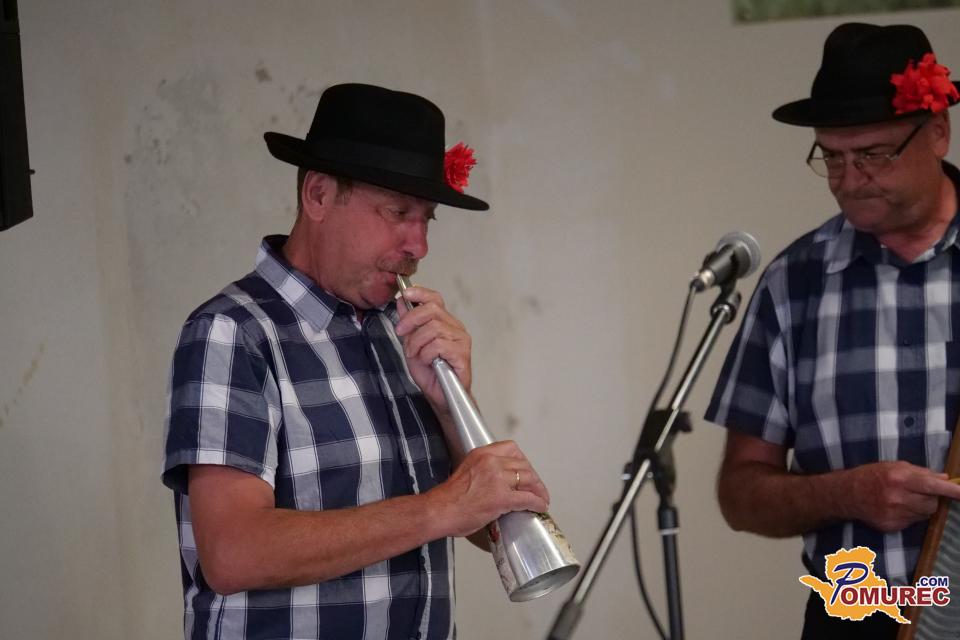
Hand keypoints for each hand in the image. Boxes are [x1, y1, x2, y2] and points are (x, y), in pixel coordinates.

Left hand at [394, 284, 471, 412]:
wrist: (440, 396)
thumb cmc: (430, 373)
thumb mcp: (411, 345)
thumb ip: (408, 325)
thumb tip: (401, 303)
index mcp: (444, 323)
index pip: (435, 299)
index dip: (420, 293)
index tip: (405, 294)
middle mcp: (455, 328)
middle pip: (432, 310)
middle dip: (411, 319)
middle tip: (401, 332)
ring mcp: (461, 340)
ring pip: (434, 328)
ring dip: (417, 342)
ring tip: (415, 354)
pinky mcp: (462, 354)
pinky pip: (439, 345)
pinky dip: (427, 353)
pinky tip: (428, 362)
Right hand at [426, 441, 549, 537]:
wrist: (438, 511)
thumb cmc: (448, 498)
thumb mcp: (466, 471)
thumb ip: (484, 470)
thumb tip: (499, 481)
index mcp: (481, 454)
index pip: (512, 449)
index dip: (523, 461)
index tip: (526, 471)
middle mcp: (491, 462)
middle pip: (523, 465)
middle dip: (533, 477)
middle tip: (536, 488)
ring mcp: (497, 479)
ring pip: (528, 479)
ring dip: (539, 490)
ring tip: (541, 498)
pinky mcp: (502, 498)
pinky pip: (528, 498)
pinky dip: (537, 502)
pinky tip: (540, 507)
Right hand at [846, 461, 959, 531]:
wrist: (847, 494)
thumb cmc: (871, 476)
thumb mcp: (894, 466)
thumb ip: (920, 472)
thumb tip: (944, 479)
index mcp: (899, 478)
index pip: (932, 485)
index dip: (950, 490)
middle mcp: (897, 497)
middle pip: (932, 503)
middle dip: (931, 498)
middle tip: (919, 492)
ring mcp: (894, 514)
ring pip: (924, 514)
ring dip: (920, 507)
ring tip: (904, 500)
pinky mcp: (892, 526)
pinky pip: (913, 522)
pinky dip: (909, 515)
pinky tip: (895, 508)